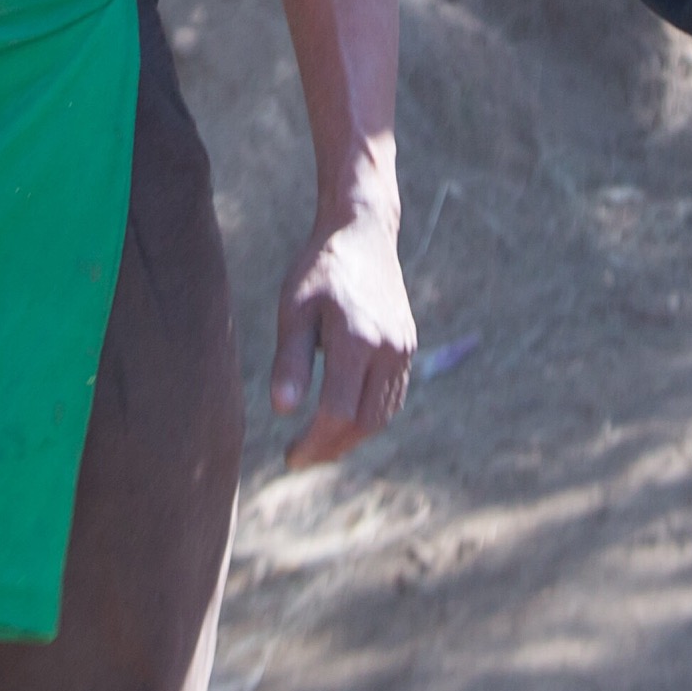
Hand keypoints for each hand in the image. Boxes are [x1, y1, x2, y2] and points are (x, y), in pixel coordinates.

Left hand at [271, 202, 413, 468]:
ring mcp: (403, 349)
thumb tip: (283, 410)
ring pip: (382, 414)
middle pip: (364, 422)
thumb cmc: (319, 269)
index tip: (289, 456)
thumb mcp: (294, 309)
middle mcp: (388, 349)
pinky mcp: (408, 346)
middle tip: (301, 457)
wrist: (363, 233)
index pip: (337, 412)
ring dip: (351, 437)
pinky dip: (369, 416)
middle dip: (332, 448)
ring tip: (319, 445)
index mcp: (356, 340)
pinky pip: (392, 396)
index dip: (313, 442)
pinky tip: (343, 419)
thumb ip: (290, 360)